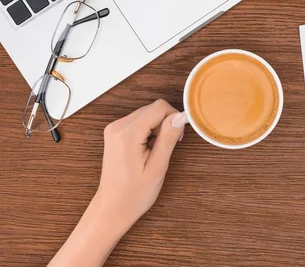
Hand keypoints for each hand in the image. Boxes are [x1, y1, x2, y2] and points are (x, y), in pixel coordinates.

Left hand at [49, 100, 187, 266]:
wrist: (112, 208)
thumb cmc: (135, 193)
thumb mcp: (157, 167)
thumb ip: (168, 138)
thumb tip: (180, 116)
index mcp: (127, 134)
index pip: (159, 107)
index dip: (174, 118)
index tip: (177, 139)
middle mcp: (117, 126)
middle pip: (152, 109)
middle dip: (166, 123)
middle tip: (167, 148)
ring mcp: (114, 129)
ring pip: (147, 114)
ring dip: (157, 128)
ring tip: (156, 151)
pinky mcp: (115, 133)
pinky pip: (139, 121)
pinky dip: (149, 131)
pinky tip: (148, 149)